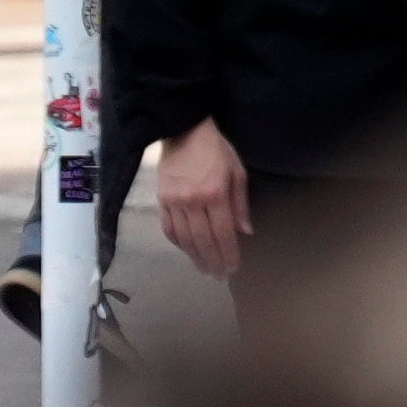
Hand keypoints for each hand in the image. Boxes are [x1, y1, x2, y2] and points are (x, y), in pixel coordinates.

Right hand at [147, 124, 257, 277]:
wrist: (182, 129)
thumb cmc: (216, 149)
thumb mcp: (237, 172)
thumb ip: (240, 204)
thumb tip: (245, 232)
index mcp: (215, 194)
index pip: (223, 233)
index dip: (229, 253)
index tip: (233, 268)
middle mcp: (193, 201)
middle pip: (203, 240)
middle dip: (212, 261)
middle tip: (219, 276)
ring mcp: (174, 201)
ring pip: (184, 238)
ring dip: (195, 257)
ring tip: (203, 269)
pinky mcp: (161, 199)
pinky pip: (168, 228)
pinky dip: (178, 243)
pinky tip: (186, 251)